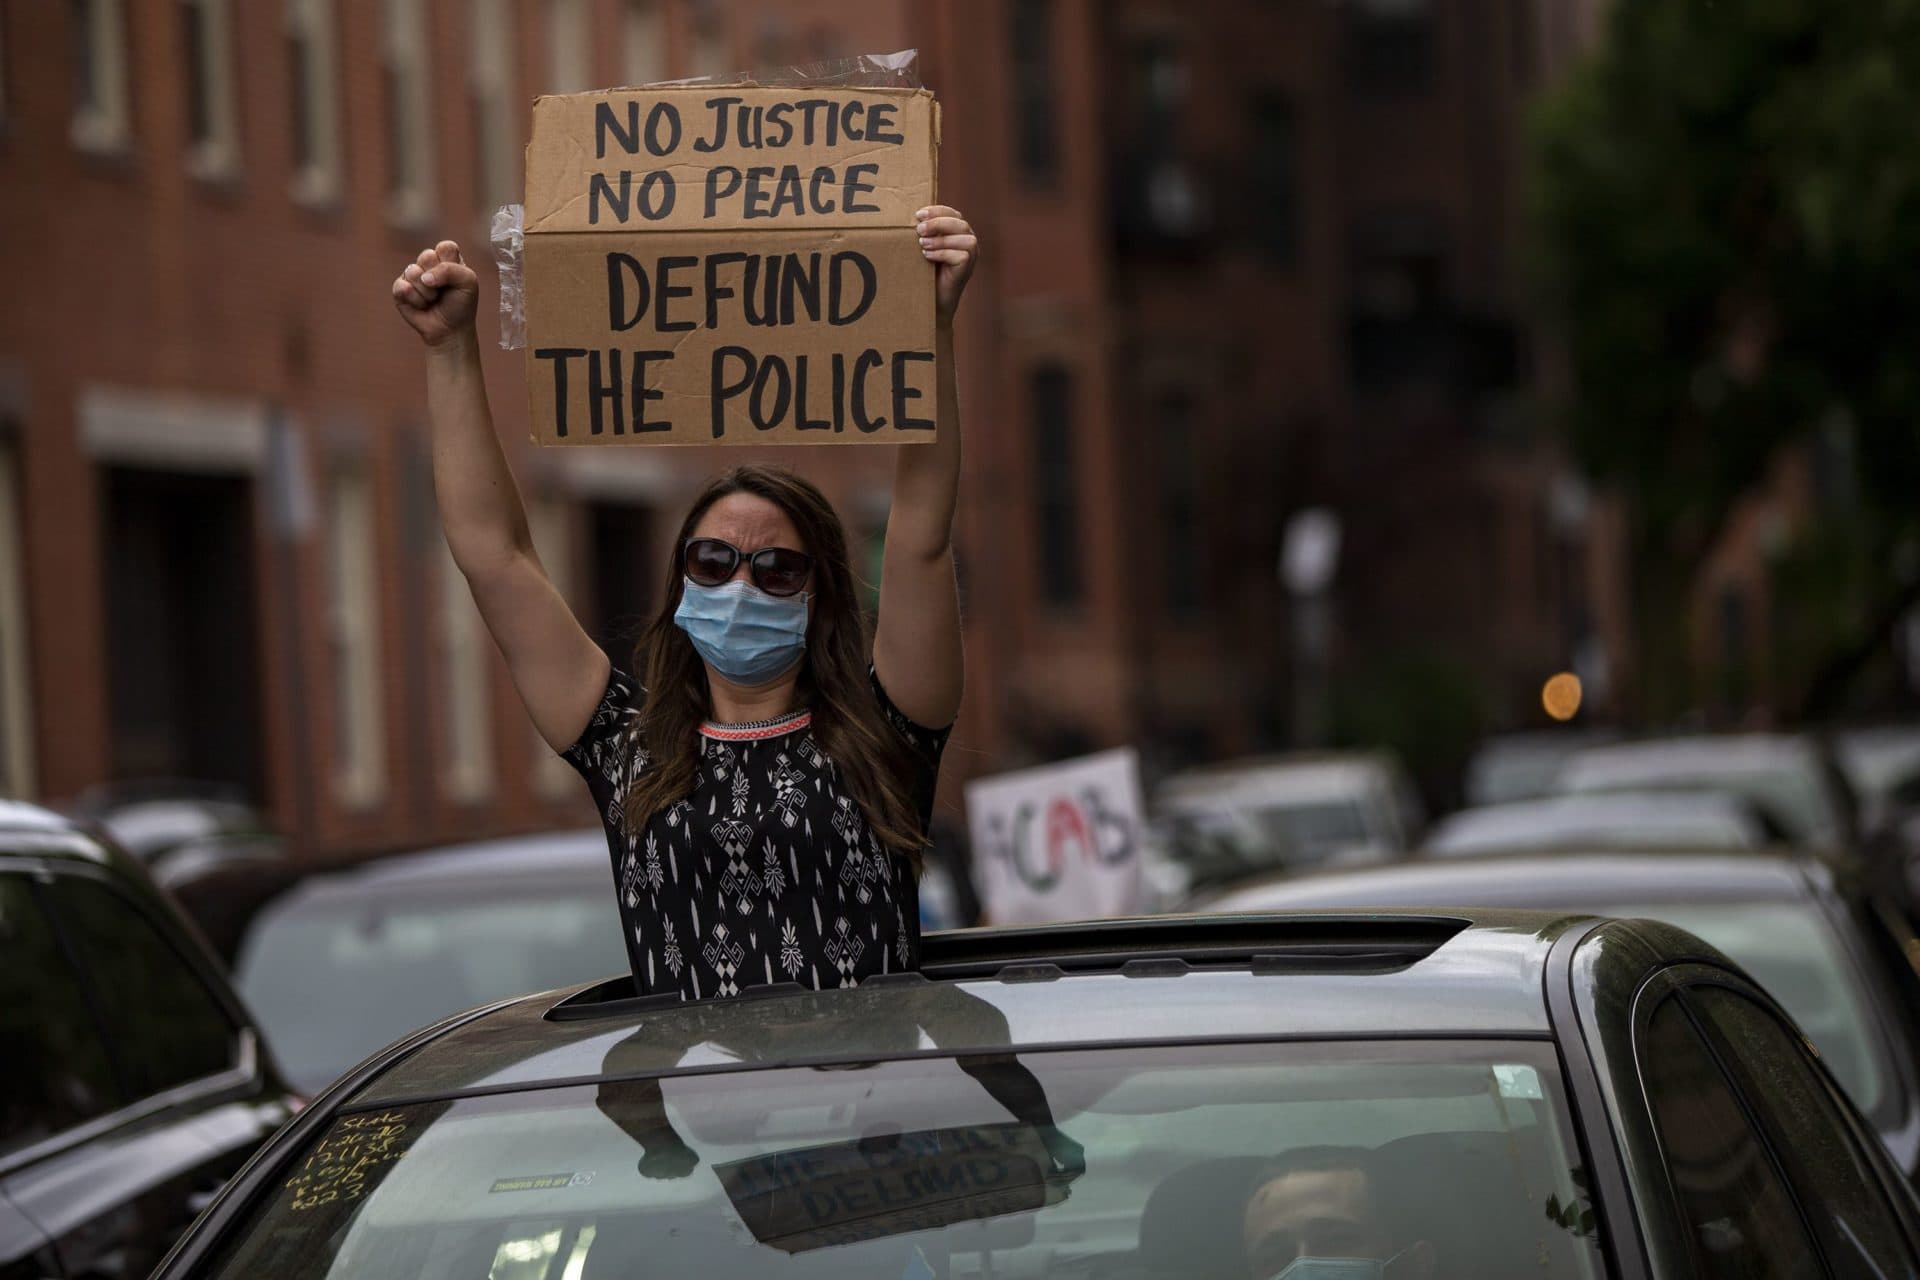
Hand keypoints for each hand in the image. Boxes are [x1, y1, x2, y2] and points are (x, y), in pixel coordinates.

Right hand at [391, 241, 479, 346]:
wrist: (450, 330)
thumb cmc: (461, 304)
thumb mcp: (468, 283)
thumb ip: (451, 270)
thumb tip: (424, 277)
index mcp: (447, 257)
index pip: (445, 247)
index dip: (450, 264)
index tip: (456, 280)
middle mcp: (428, 263)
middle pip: (427, 256)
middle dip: (438, 278)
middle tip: (443, 291)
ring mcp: (412, 274)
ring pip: (413, 272)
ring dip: (428, 292)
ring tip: (434, 300)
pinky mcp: (400, 288)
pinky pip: (402, 287)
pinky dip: (416, 301)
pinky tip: (422, 306)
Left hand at [916, 206, 976, 323]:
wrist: (931, 301)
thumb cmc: (926, 271)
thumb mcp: (926, 246)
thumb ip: (926, 232)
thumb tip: (913, 218)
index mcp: (959, 232)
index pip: (953, 213)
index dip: (937, 211)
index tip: (918, 215)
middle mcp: (969, 241)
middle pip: (959, 223)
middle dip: (938, 223)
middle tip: (919, 229)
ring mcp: (972, 256)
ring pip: (963, 238)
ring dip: (940, 239)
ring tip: (921, 244)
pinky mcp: (968, 268)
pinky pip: (961, 256)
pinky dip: (942, 254)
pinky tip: (927, 256)